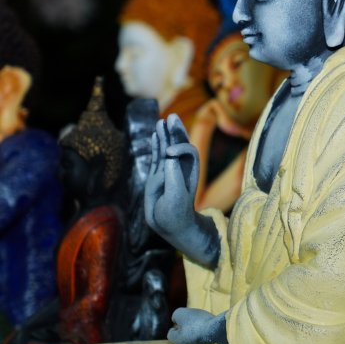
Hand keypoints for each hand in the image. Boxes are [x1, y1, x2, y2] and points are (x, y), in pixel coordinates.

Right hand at [144, 115, 200, 247]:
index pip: (187, 152)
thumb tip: (169, 156)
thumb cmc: (175, 214)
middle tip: (172, 117)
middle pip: (180, 145)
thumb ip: (173, 176)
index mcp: (189, 172)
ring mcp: (169, 171)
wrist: (170, 225)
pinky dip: (156, 145)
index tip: (169, 153)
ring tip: (162, 121)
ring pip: (167, 148)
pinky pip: (157, 156)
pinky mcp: (158, 175)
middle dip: (176, 132)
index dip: (179, 147)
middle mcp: (180, 169)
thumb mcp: (175, 197)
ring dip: (165, 135)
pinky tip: (156, 134)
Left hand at [167, 307, 227, 343]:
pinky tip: (211, 328)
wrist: (219, 331)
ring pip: (194, 338)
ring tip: (204, 323)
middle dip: (187, 328)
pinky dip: (206, 334)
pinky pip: (204, 340)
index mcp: (177, 341)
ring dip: (197, 331)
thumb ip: (175, 315)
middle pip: (183, 336)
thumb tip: (175, 319)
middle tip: (193, 320)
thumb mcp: (182, 313)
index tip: (183, 319)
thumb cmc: (197, 323)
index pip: (171, 333)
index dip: (175, 324)